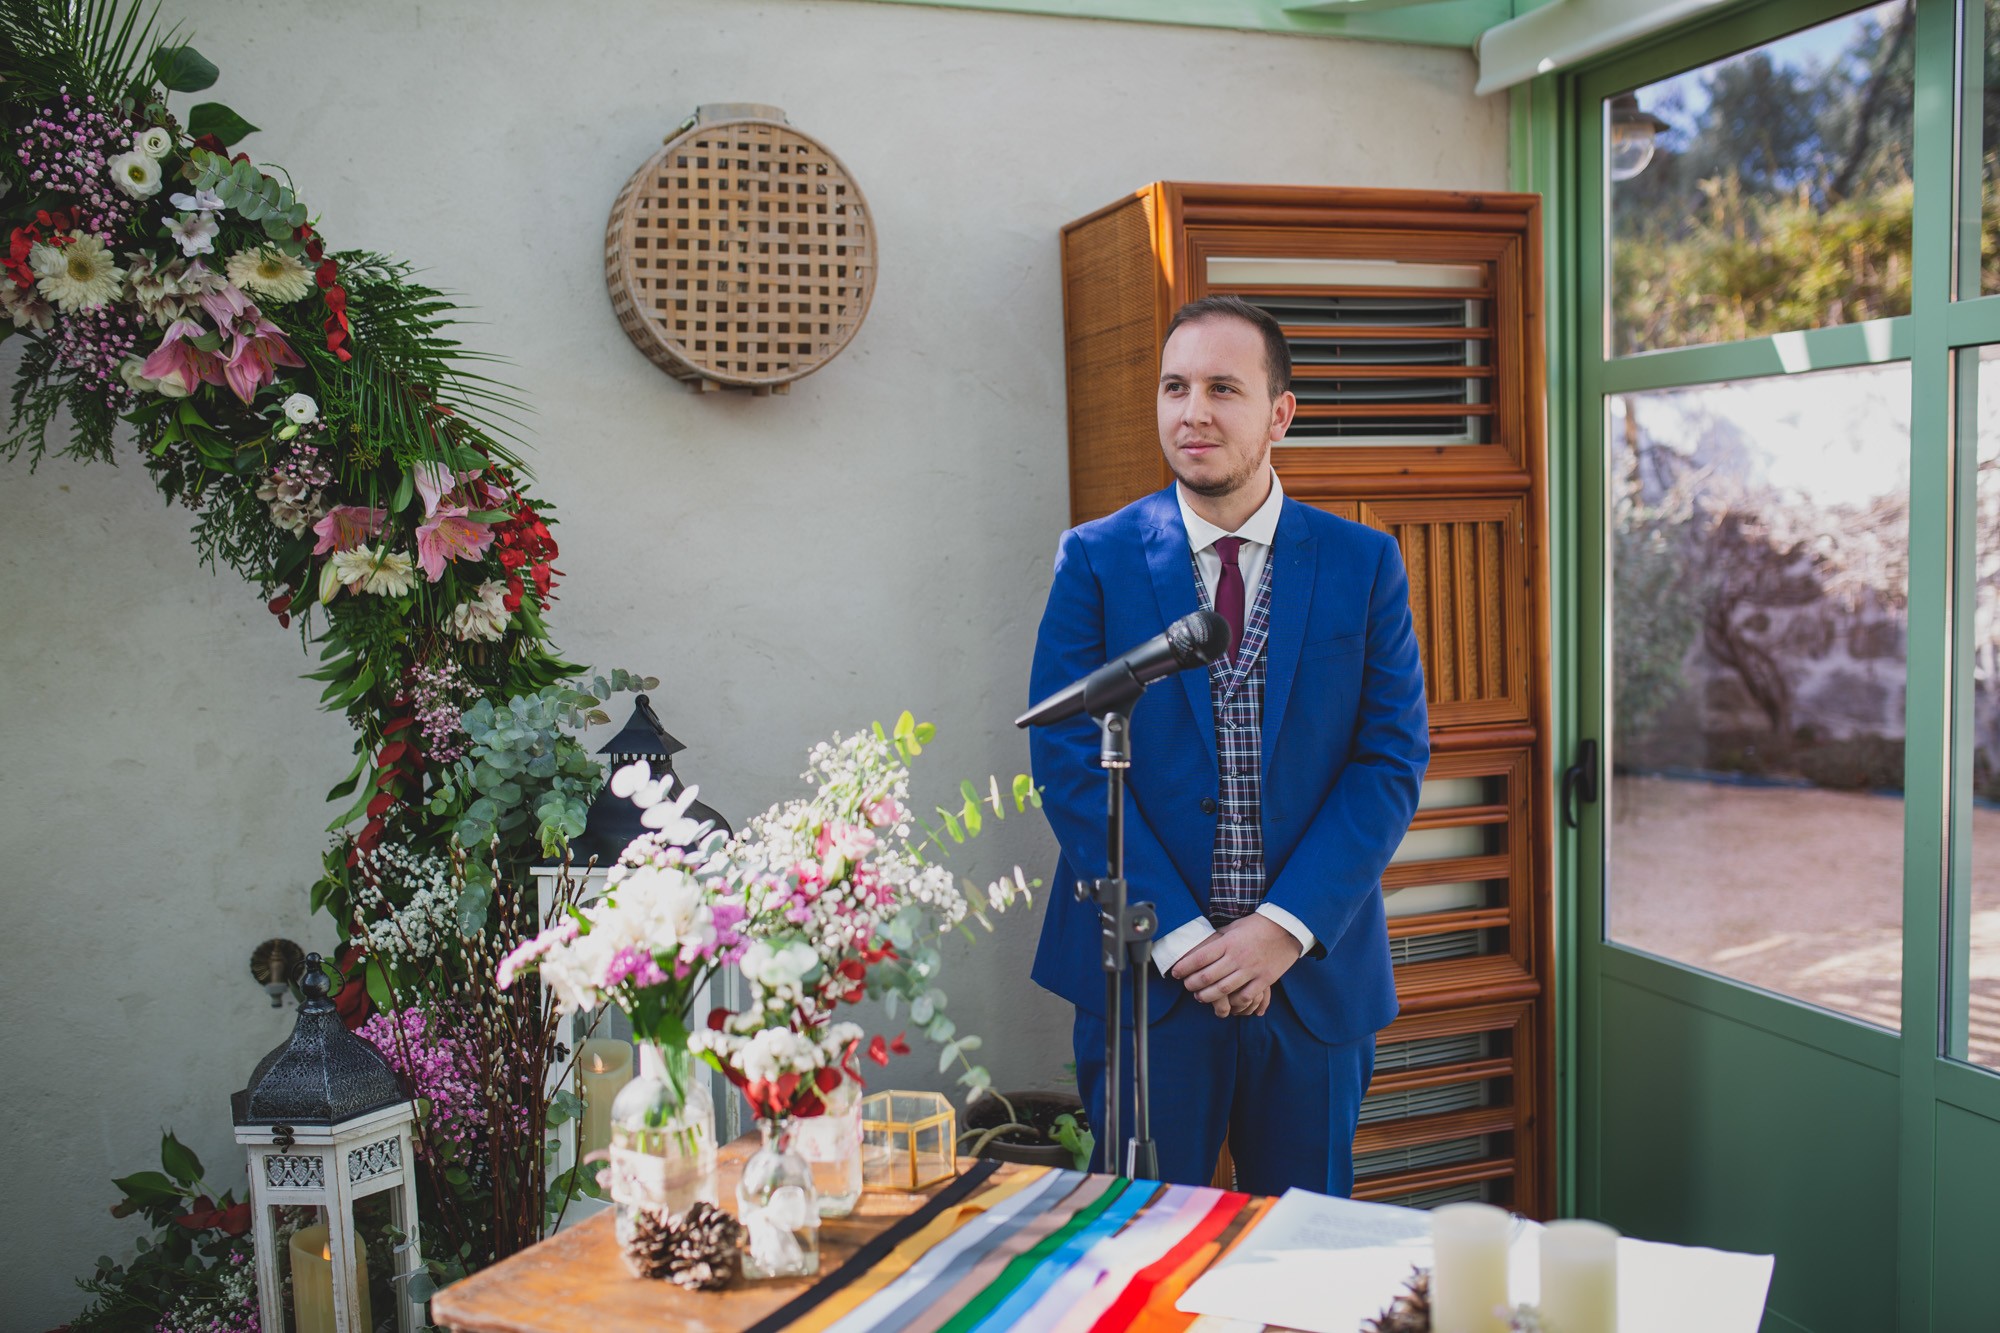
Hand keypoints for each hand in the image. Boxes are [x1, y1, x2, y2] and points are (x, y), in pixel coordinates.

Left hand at [1170, 914, 1301, 1011]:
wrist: (1286, 927)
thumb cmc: (1257, 925)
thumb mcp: (1234, 927)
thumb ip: (1218, 938)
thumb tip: (1200, 944)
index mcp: (1228, 942)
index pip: (1200, 957)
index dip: (1184, 967)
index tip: (1175, 972)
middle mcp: (1237, 957)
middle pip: (1208, 976)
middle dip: (1192, 985)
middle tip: (1187, 987)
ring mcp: (1251, 969)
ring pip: (1224, 989)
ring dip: (1208, 996)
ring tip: (1201, 997)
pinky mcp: (1264, 979)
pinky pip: (1246, 996)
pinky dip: (1234, 1003)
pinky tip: (1227, 1003)